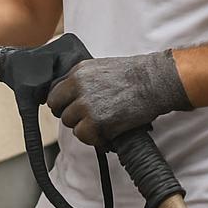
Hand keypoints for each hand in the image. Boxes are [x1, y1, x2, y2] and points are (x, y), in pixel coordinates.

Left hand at [46, 49, 191, 147]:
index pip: (54, 94)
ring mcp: (85, 104)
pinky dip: (95, 139)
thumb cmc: (134, 75)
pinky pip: (84, 136)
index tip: (72, 109)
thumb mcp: (100, 68)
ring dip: (85, 128)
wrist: (154, 82)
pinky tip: (107, 134)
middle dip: (73, 117)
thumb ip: (82, 80)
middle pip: (59, 111)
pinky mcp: (96, 122)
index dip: (63, 104)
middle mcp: (77, 87)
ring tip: (102, 125)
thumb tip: (71, 97)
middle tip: (88, 120)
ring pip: (71, 125)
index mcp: (77, 72)